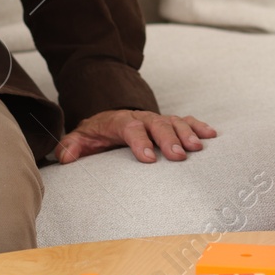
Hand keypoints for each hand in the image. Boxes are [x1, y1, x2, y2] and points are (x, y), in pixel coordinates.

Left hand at [56, 109, 217, 163]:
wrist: (111, 115)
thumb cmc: (98, 132)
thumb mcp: (81, 137)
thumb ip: (72, 146)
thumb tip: (64, 158)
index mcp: (121, 122)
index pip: (131, 129)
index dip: (139, 142)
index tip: (148, 158)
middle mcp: (142, 118)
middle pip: (157, 125)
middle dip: (169, 139)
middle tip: (179, 155)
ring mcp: (157, 119)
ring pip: (174, 122)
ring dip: (187, 133)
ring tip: (198, 148)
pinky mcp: (169, 122)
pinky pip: (186, 121)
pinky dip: (198, 126)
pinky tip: (211, 135)